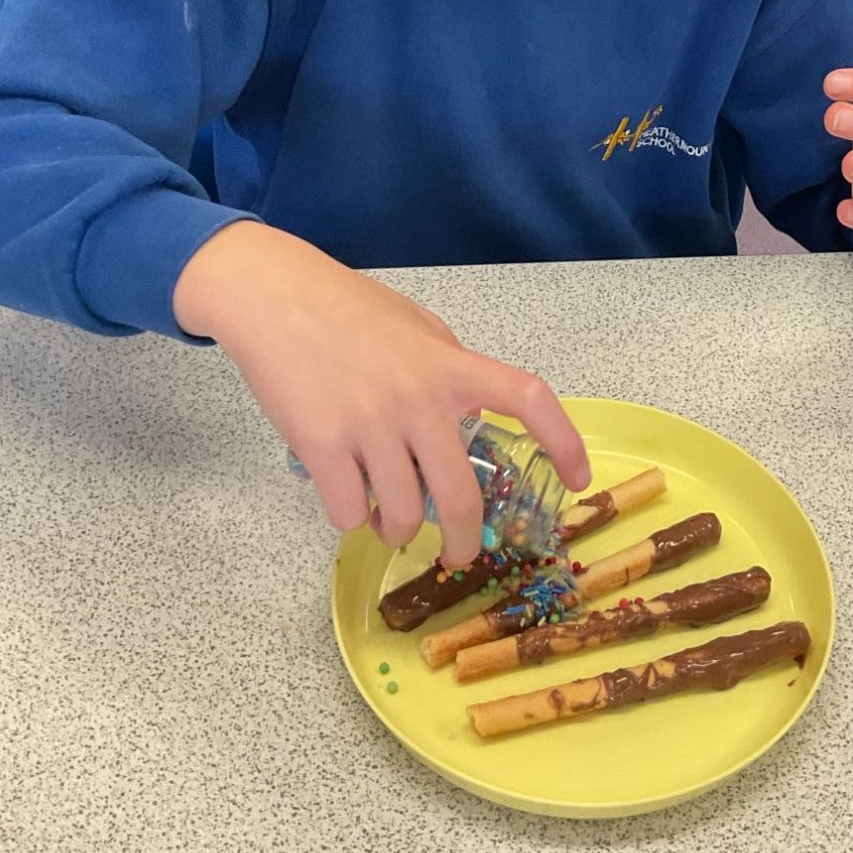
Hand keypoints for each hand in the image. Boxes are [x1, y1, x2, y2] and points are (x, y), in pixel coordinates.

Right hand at [173, 220, 590, 565]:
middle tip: (459, 555)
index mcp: (450, 366)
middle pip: (461, 498)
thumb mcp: (417, 327)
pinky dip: (352, 518)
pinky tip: (349, 500)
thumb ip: (449, 369)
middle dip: (465, 541)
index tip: (579, 479)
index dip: (564, 442)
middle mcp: (418, 400)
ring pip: (402, 516)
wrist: (273, 298)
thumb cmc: (347, 308)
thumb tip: (470, 417)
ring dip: (398, 530)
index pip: (527, 398)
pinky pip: (349, 513)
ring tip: (389, 519)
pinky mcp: (321, 446)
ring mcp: (370, 426)